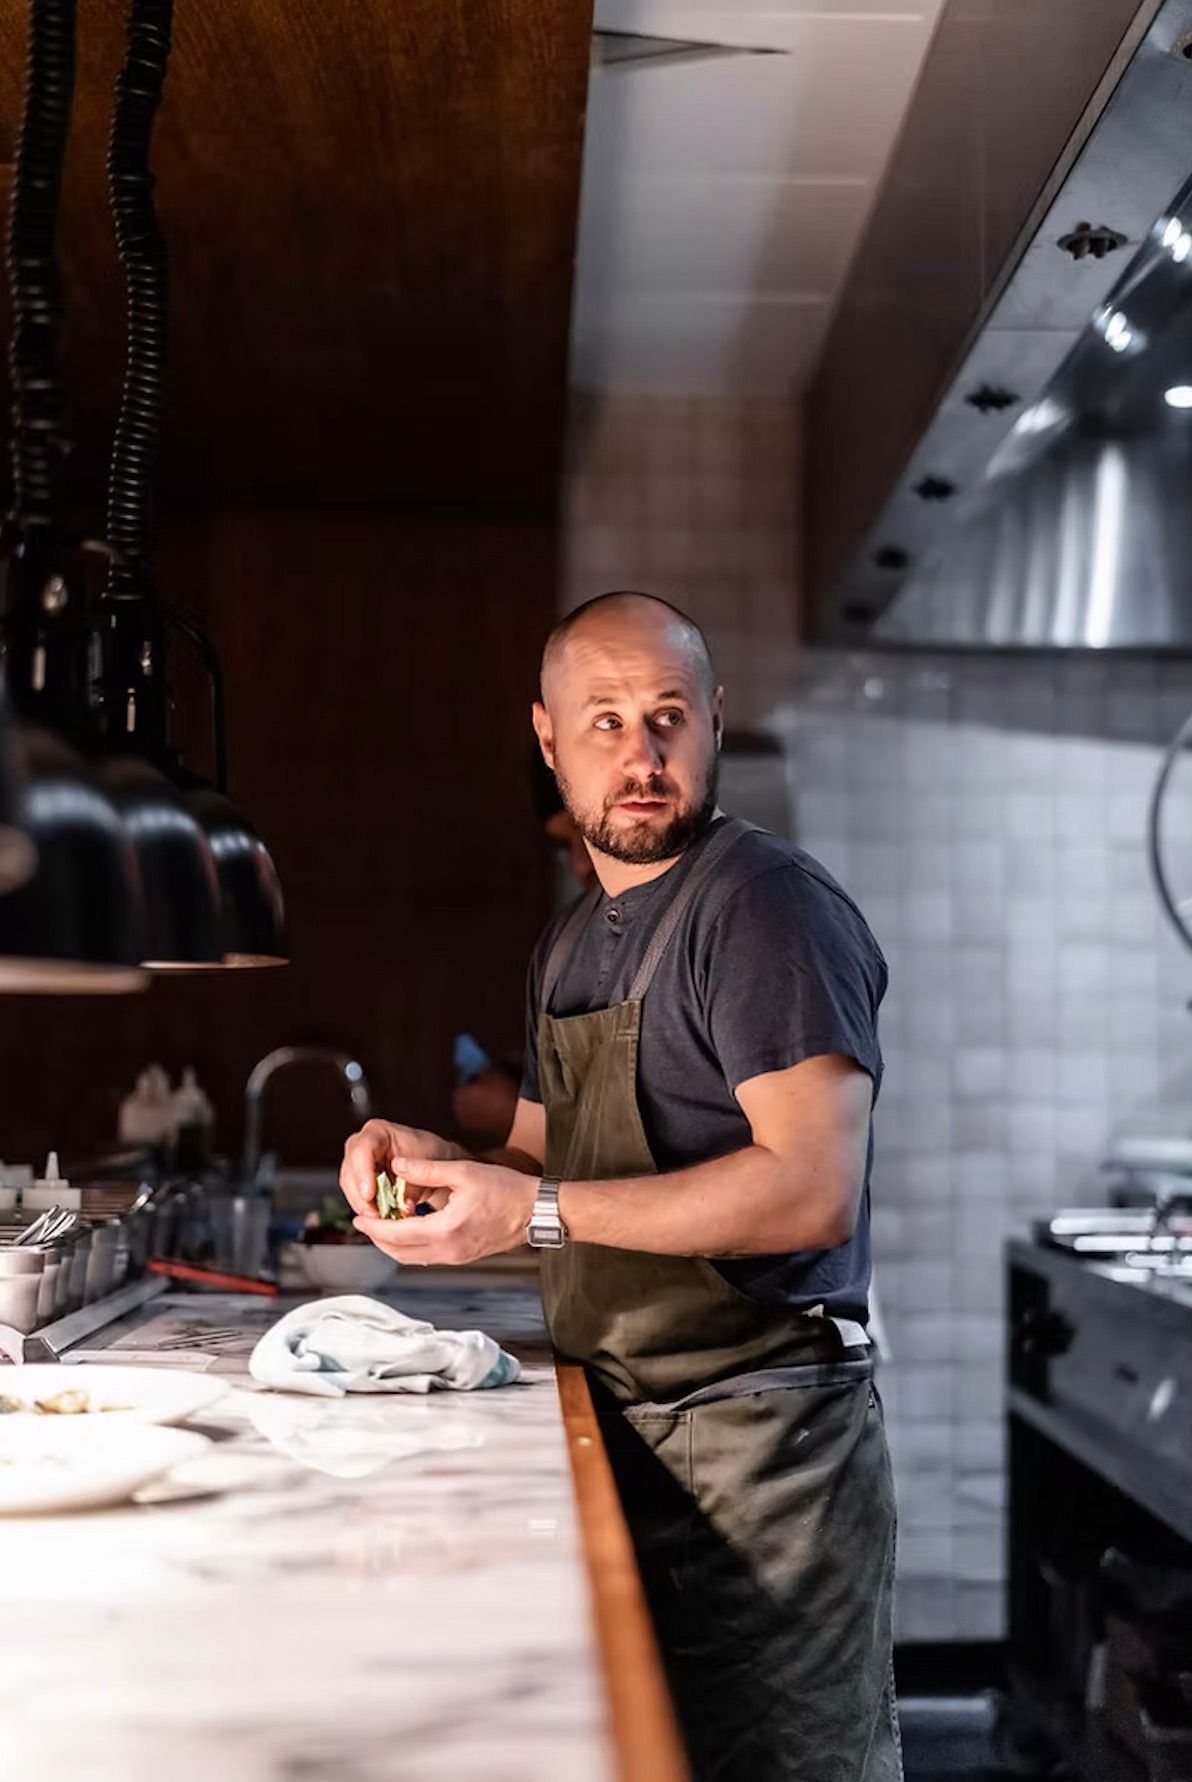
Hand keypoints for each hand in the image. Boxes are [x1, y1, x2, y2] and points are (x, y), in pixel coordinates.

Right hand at [339, 1120, 464, 1219]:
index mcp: (378, 1131)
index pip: (362, 1149)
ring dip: (363, 1205)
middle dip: (361, 1196)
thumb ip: (414, 1187)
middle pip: (351, 1170)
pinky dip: (366, 1208)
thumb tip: (405, 1208)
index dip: (363, 1173)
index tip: (369, 1195)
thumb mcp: (428, 1167)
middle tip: (375, 1215)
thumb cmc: (429, 1154)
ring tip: (380, 1220)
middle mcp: (362, 1144)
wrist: (431, 1162)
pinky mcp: (358, 1179)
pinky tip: (379, 1218)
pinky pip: (355, 1195)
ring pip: (350, 1186)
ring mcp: (357, 1162)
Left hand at [352, 1155, 536, 1265]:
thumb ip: (427, 1169)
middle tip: (365, 1221)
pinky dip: (411, 1246)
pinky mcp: (463, 1256)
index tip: (359, 1216)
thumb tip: (397, 1164)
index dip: (374, 1226)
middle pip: (400, 1253)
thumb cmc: (506, 1189)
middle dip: (378, 1238)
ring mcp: (456, 1257)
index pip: (397, 1234)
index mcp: (446, 1230)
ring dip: (394, 1244)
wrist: (538, 1211)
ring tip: (382, 1224)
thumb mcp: (464, 1172)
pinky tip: (408, 1229)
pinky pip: (427, 1256)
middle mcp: (448, 1250)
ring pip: (412, 1258)